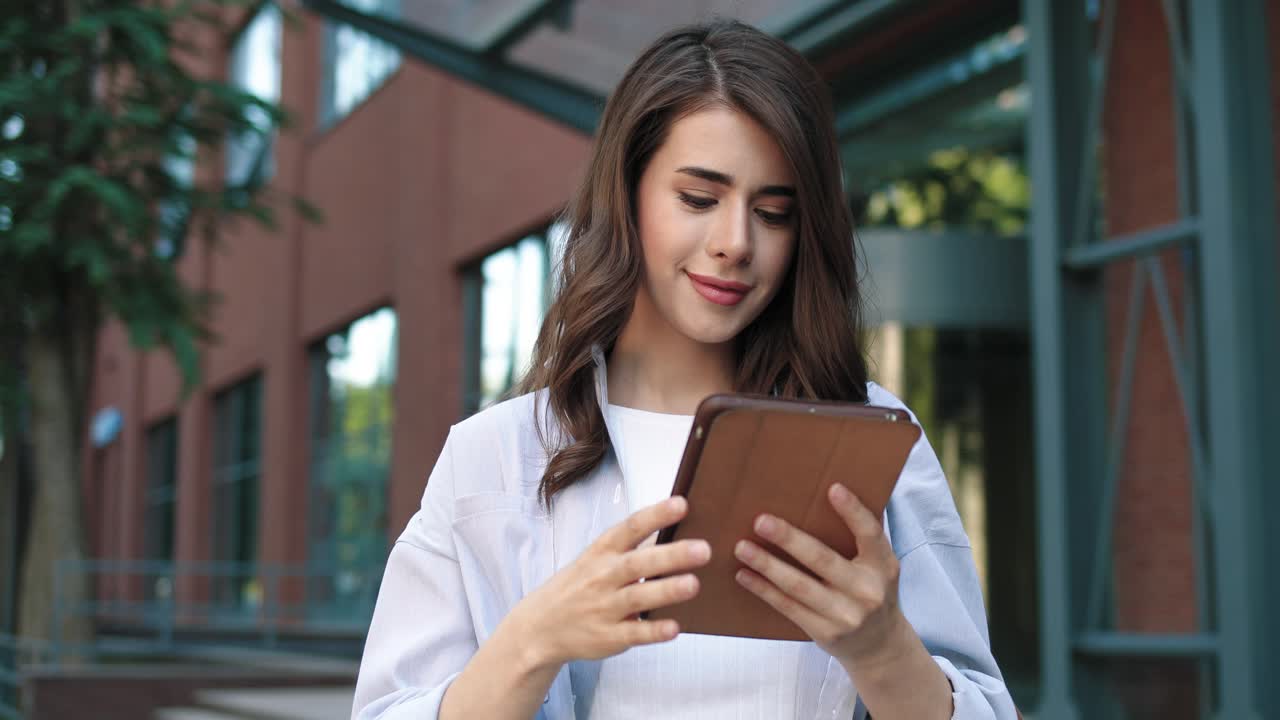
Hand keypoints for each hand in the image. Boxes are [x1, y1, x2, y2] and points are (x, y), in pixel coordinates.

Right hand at [503, 496, 711, 668]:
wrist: (540, 626)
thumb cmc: (579, 585)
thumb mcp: (598, 558)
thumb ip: (634, 546)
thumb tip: (674, 526)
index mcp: (602, 551)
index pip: (630, 528)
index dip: (656, 515)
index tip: (682, 504)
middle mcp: (603, 577)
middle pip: (638, 563)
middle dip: (670, 556)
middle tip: (703, 549)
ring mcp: (605, 608)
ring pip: (637, 597)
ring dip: (665, 590)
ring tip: (693, 584)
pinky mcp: (608, 637)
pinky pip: (633, 634)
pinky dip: (653, 631)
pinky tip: (674, 628)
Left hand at [732, 483, 909, 669]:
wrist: (878, 645)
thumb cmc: (870, 591)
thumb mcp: (878, 566)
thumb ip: (861, 537)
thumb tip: (831, 491)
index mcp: (883, 565)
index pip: (870, 534)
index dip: (853, 512)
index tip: (833, 488)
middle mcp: (867, 591)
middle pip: (823, 560)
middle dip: (789, 540)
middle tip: (761, 521)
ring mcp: (846, 615)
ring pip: (799, 586)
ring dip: (767, 565)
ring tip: (742, 547)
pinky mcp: (825, 632)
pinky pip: (788, 607)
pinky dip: (764, 590)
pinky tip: (744, 575)